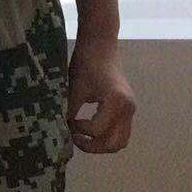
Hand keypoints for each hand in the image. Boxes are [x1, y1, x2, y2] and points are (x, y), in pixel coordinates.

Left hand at [66, 36, 135, 153]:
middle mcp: (129, 108)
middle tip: (74, 138)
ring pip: (120, 140)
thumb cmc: (86, 63)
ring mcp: (131, 109)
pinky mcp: (128, 108)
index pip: (98, 130)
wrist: (100, 44)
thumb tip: (60, 131)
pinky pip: (121, 131)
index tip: (67, 122)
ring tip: (82, 137)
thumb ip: (70, 111)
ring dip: (101, 144)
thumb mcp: (75, 89)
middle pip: (115, 143)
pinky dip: (106, 135)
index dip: (79, 131)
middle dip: (93, 147)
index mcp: (117, 101)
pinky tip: (88, 128)